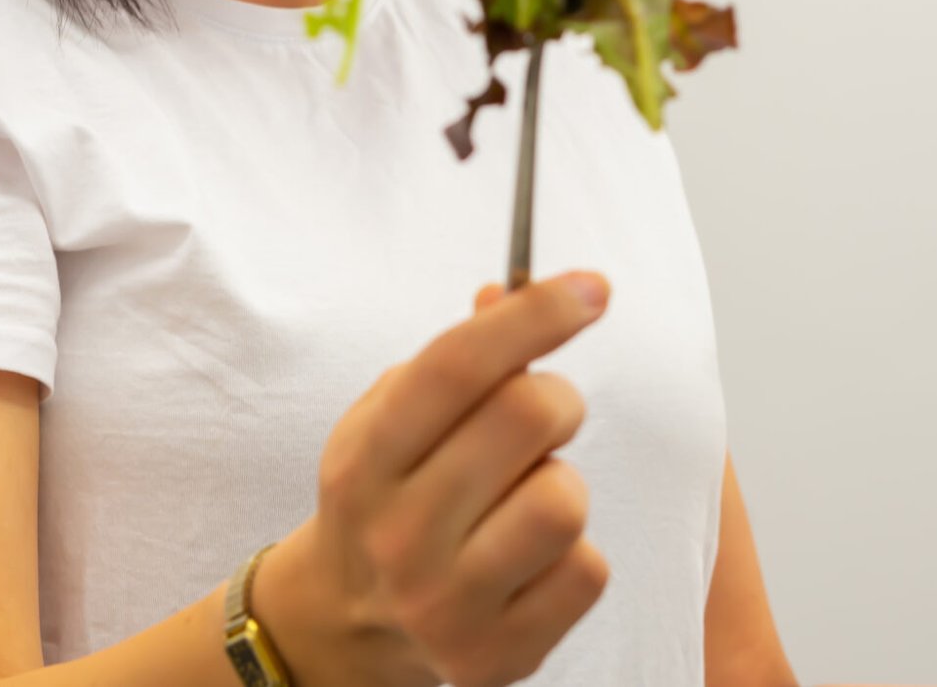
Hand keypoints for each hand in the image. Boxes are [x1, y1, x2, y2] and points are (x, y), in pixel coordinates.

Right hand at [259, 270, 612, 686]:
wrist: (344, 625)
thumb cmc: (385, 498)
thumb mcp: (389, 422)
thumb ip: (450, 361)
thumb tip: (509, 294)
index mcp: (365, 461)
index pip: (457, 366)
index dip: (534, 314)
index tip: (592, 287)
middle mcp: (398, 534)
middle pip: (525, 416)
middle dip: (558, 396)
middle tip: (546, 410)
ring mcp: (445, 604)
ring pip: (565, 498)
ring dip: (562, 482)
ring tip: (528, 495)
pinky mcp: (496, 656)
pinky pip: (588, 571)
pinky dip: (575, 553)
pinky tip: (533, 557)